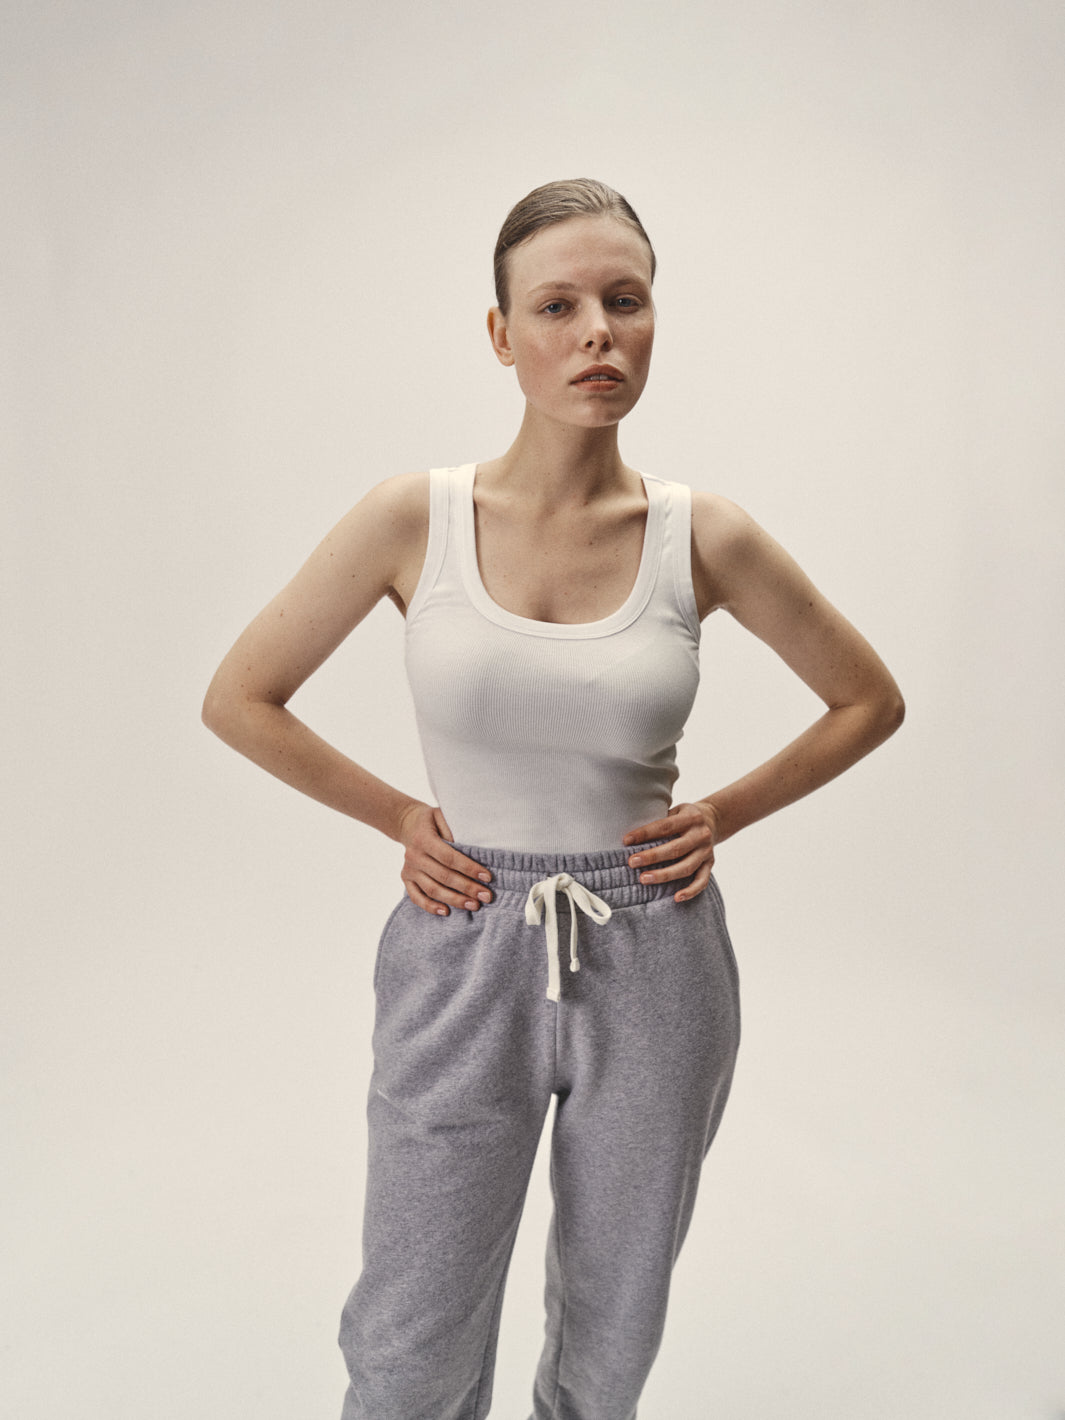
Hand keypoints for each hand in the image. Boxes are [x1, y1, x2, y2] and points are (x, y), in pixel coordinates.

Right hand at [395, 802, 493, 916]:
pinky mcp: (406, 879)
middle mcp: (414, 856)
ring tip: (474, 905)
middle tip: (486, 896)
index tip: (487, 877)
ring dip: (454, 900)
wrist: (408, 825)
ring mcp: (409, 869)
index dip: (469, 868)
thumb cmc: (433, 820)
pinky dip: (430, 906)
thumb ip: (454, 830)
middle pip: (443, 876)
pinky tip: (446, 912)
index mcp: (423, 839)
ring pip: (432, 889)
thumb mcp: (443, 816)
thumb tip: (471, 848)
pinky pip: (416, 897)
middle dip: (467, 888)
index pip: (449, 857)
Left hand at [622, 801, 720, 902]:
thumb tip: (631, 836)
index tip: (626, 841)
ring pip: (686, 867)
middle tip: (632, 863)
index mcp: (690, 817)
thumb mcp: (675, 810)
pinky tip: (676, 898)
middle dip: (652, 857)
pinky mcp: (710, 864)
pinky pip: (702, 881)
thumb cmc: (684, 817)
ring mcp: (706, 851)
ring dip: (664, 875)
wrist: (714, 820)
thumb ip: (659, 820)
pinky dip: (691, 891)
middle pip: (676, 849)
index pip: (665, 826)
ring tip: (644, 879)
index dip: (645, 833)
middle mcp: (701, 834)